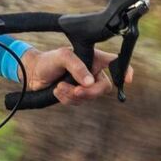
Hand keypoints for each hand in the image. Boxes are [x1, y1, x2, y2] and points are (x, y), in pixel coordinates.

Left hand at [19, 48, 133, 106]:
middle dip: (89, 92)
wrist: (32, 74)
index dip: (125, 70)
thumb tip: (89, 82)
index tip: (128, 80)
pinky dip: (67, 99)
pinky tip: (56, 91)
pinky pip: (78, 103)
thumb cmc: (48, 60)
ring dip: (73, 95)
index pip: (115, 62)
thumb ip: (76, 66)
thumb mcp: (61, 57)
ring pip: (90, 97)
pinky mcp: (76, 95)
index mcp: (94, 58)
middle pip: (104, 87)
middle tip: (75, 91)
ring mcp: (85, 85)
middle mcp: (93, 72)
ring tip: (58, 87)